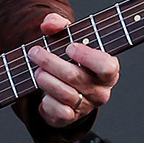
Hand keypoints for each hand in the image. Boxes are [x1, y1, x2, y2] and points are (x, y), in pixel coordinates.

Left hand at [28, 12, 118, 126]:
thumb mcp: (67, 37)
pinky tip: (42, 91)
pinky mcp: (72, 118)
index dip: (87, 56)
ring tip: (37, 70)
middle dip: (51, 62)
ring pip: (65, 94)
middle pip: (76, 77)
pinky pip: (59, 111)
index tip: (69, 47)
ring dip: (46, 80)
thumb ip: (59, 24)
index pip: (106, 66)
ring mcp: (87, 106)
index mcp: (108, 70)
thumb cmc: (71, 60)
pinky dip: (47, 100)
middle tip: (35, 52)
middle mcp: (101, 90)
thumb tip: (49, 25)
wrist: (66, 89)